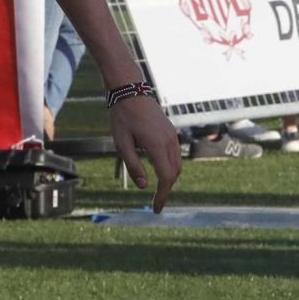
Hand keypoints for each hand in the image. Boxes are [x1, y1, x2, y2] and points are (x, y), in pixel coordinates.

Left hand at [109, 95, 181, 211]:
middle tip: (155, 203)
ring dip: (169, 178)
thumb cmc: (122, 116)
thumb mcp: (122, 143)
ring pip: (177, 164)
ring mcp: (171, 135)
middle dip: (166, 189)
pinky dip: (170, 166)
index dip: (162, 195)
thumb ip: (133, 166)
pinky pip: (174, 154)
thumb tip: (144, 187)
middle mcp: (169, 141)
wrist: (129, 90)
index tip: (155, 209)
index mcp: (157, 145)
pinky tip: (159, 171)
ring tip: (157, 190)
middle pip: (174, 173)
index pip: (166, 178)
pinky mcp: (170, 131)